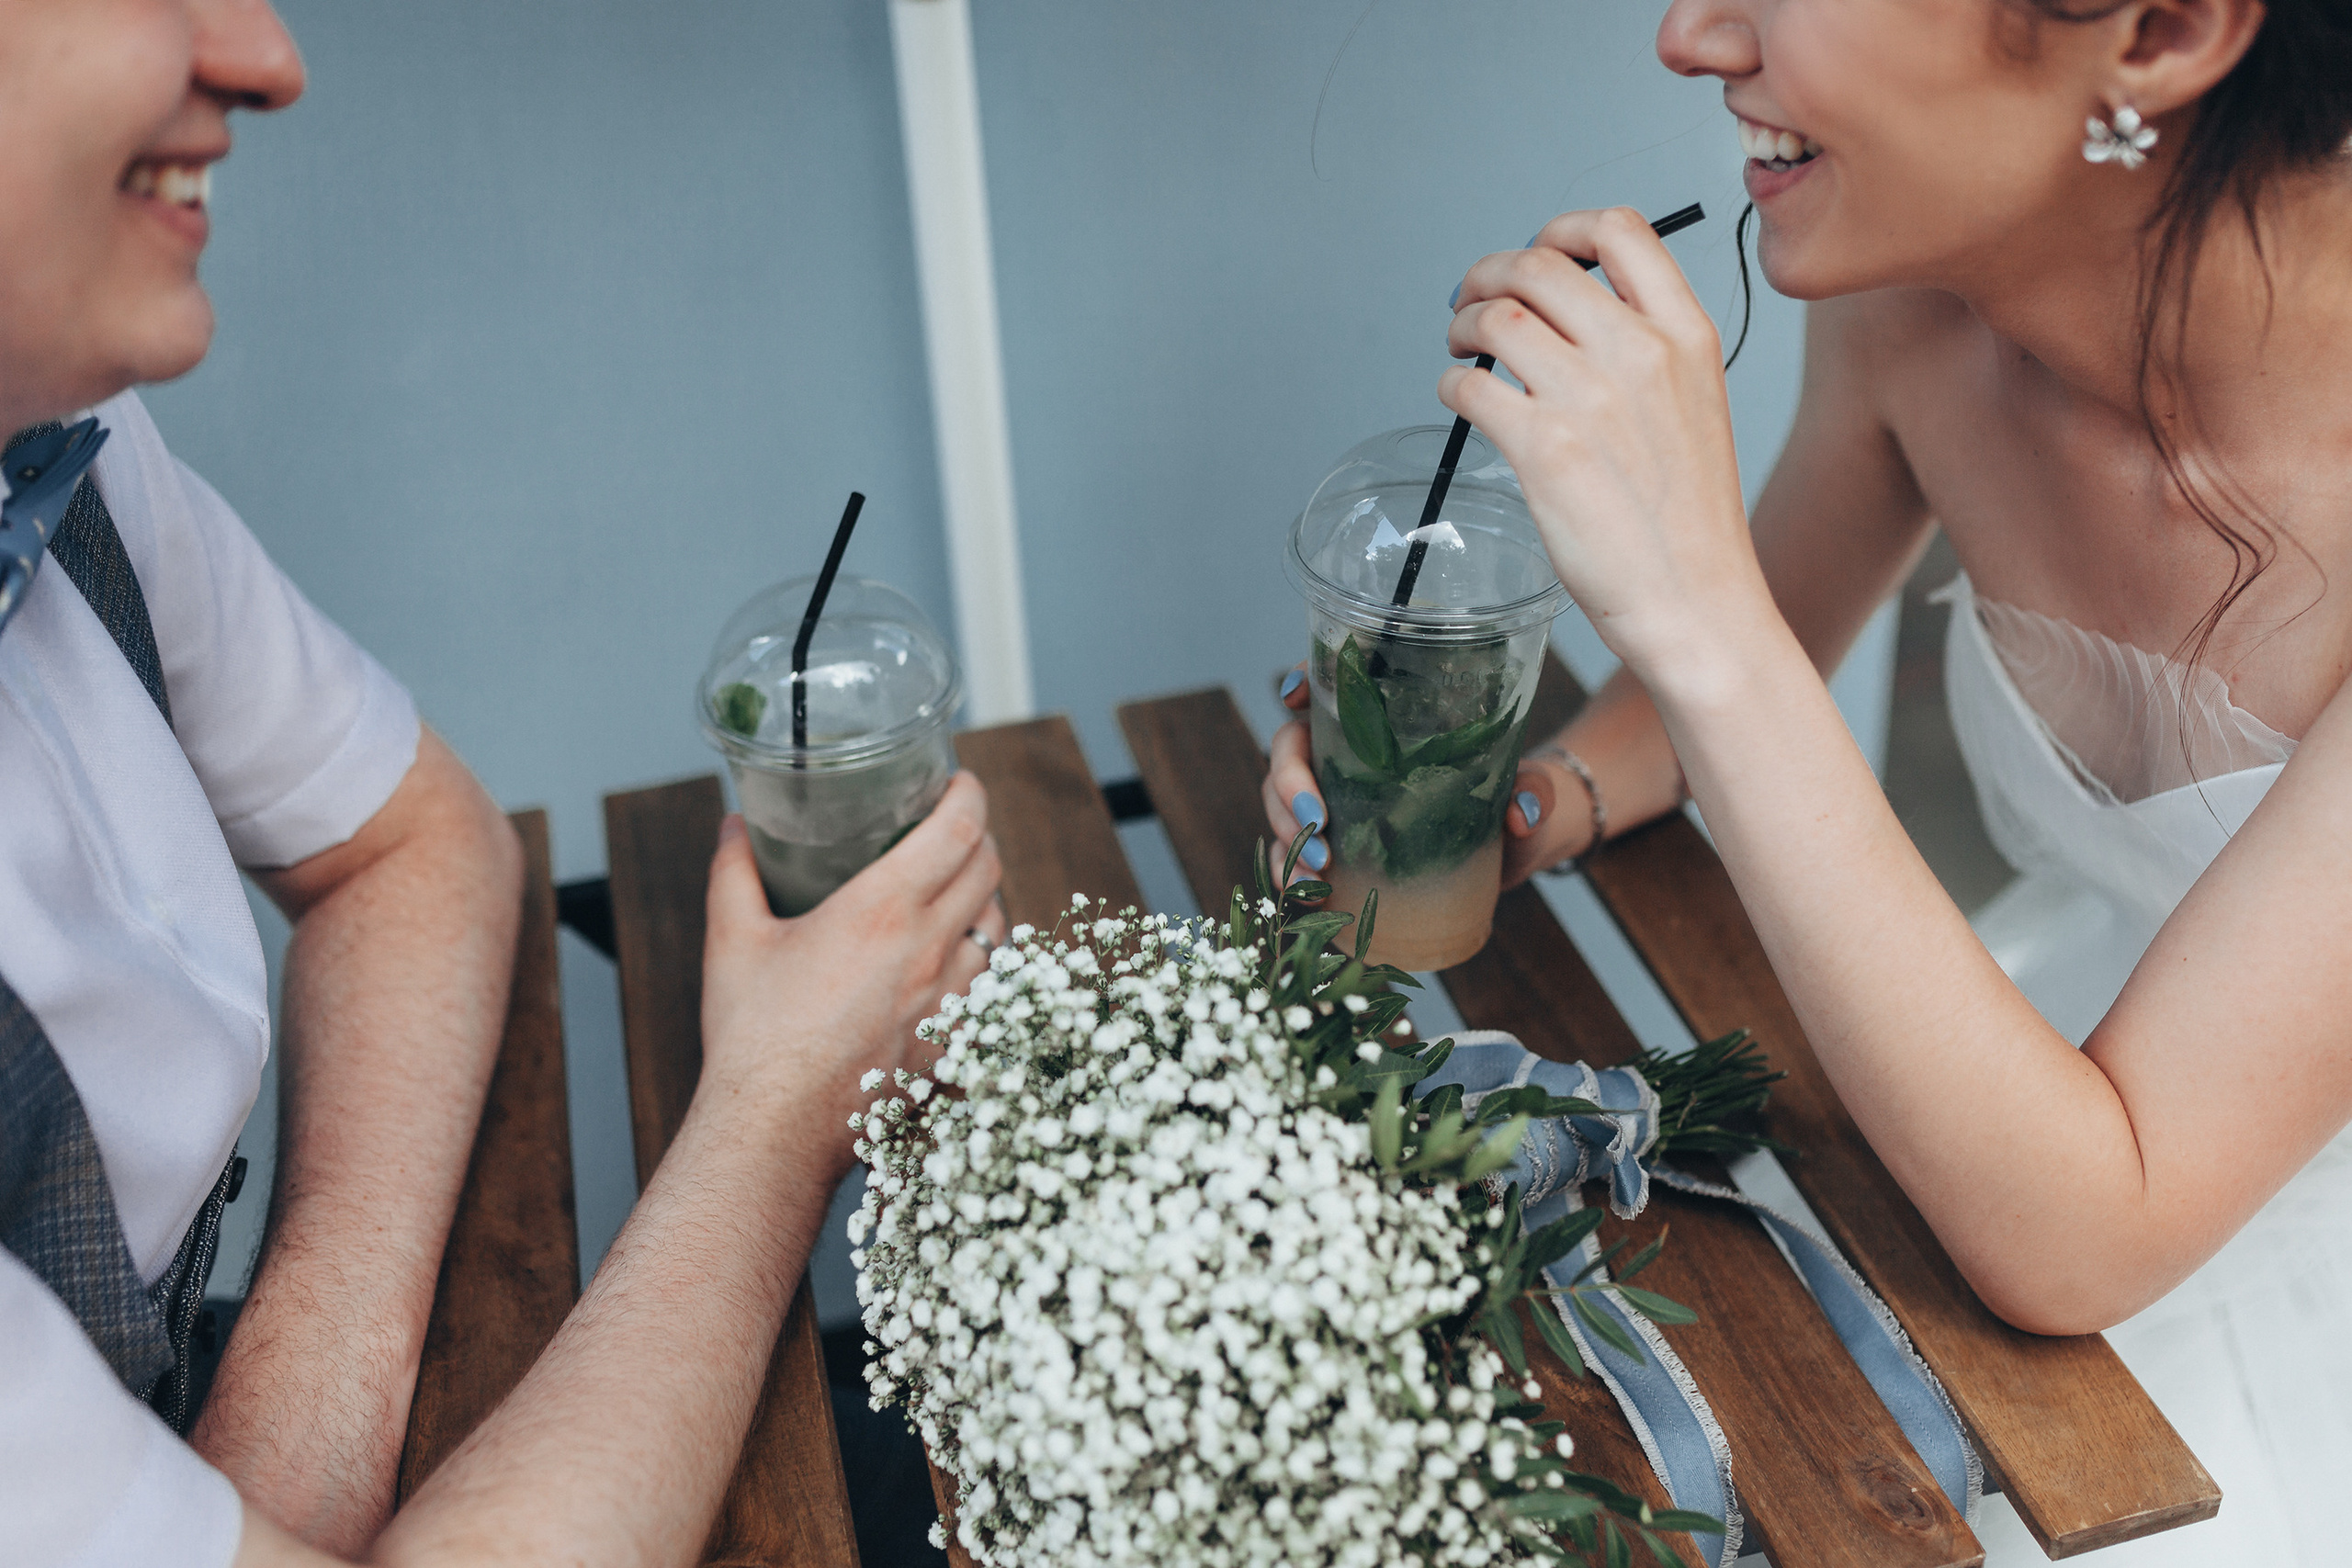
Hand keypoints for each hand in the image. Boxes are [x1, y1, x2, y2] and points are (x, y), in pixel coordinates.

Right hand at [699, 772, 1004, 1184]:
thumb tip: (733, 826)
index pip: (959, 828)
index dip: (969, 794)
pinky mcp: (956, 1044)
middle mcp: (929, 950)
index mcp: (882, 910)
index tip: (957, 781)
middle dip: (978, 837)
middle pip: (989, 868)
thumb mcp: (732, 941)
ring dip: (983, 899)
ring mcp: (951, 1001)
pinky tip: (952, 963)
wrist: (775, 1130)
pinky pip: (991, 986)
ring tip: (954, 892)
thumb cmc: (752, 1038)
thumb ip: (735, 872)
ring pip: (999, 926)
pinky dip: (981, 961)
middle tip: (953, 829)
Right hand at [1267, 663, 1594, 894]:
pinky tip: (1303, 892)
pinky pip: (1292, 851)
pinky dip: (1288, 871)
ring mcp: (1337, 799)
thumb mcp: (1529, 790)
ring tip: (1313, 873)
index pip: (1334, 684)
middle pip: (1290, 748)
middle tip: (1317, 822)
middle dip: (1289, 783)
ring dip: (1285, 834)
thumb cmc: (1516, 799)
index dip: (1305, 681)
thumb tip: (1523, 811)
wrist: (1514, 852)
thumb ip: (1533, 792)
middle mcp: (1351, 752)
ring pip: (1281, 802)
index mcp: (1390, 718)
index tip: (1297, 693)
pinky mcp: (1337, 845)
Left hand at [1441, 208, 1770, 688]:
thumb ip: (1645, 352)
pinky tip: (1460, 401)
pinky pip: (1469, 385)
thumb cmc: (1689, 519)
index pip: (1618, 232)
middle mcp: (1639, 352)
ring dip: (1462, 324)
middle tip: (1471, 301)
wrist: (1698, 599)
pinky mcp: (1543, 448)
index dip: (1562, 230)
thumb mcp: (1695, 405)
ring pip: (1495, 317)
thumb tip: (1567, 321)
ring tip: (1458, 348)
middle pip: (1539, 265)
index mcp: (1685, 334)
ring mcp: (1589, 398)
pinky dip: (1451, 385)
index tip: (1537, 252)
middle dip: (1489, 274)